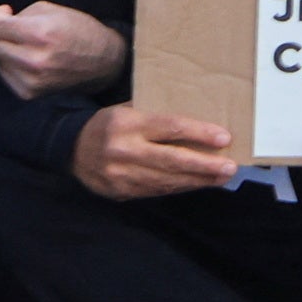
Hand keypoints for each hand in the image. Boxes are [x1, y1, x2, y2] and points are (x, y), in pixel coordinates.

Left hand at [0, 1, 125, 101]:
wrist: (104, 63)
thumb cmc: (80, 31)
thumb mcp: (53, 10)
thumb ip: (21, 15)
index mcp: (40, 33)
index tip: (5, 12)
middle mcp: (33, 60)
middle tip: (2, 27)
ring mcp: (30, 80)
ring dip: (2, 49)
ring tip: (23, 45)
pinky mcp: (29, 93)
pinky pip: (4, 74)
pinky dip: (10, 64)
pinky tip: (29, 60)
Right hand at [71, 103, 237, 202]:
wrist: (71, 149)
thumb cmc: (109, 124)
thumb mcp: (128, 109)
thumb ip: (157, 116)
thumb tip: (199, 124)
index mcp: (127, 124)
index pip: (170, 128)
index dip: (199, 134)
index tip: (224, 138)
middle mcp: (123, 150)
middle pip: (171, 160)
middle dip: (204, 165)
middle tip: (230, 167)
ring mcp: (120, 175)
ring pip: (166, 180)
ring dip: (197, 180)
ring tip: (222, 177)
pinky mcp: (120, 191)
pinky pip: (156, 190)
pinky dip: (180, 187)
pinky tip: (198, 183)